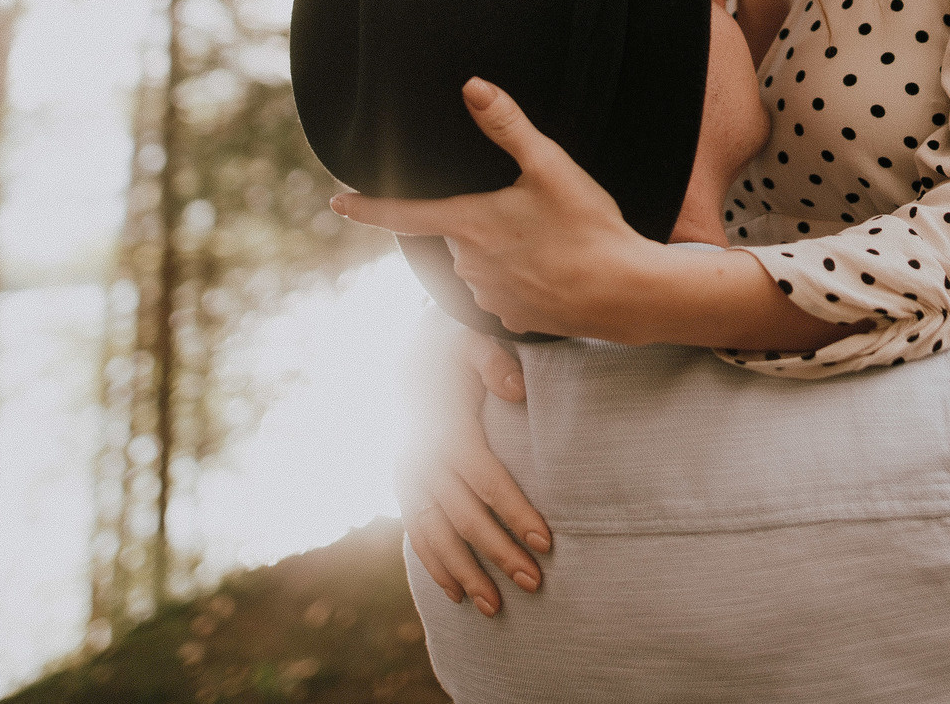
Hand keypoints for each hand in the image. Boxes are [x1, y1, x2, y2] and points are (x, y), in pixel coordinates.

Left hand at [332, 79, 664, 340]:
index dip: (366, 206)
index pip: (402, 214)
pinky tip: (553, 269)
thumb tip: (473, 86)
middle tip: (532, 211)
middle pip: (457, 233)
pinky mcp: (513, 319)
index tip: (336, 202)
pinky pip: (504, 291)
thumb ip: (508, 125)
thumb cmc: (588, 227)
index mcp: (470, 224)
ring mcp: (489, 296)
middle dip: (482, 220)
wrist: (624, 292)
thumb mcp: (551, 166)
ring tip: (550, 241)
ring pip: (479, 263)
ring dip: (502, 250)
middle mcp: (468, 265)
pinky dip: (522, 278)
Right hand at [398, 317, 549, 614]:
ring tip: (494, 608)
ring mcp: (409, 479)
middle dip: (500, 553)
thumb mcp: (472, 341)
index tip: (546, 542)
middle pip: (466, 518)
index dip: (515, 513)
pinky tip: (456, 593)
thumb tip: (515, 390)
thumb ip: (493, 362)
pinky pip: (416, 535)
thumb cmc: (452, 350)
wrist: (408, 355)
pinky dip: (434, 566)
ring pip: (438, 537)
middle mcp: (424, 462)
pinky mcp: (404, 488)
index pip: (487, 482)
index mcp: (447, 432)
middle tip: (533, 583)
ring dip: (466, 573)